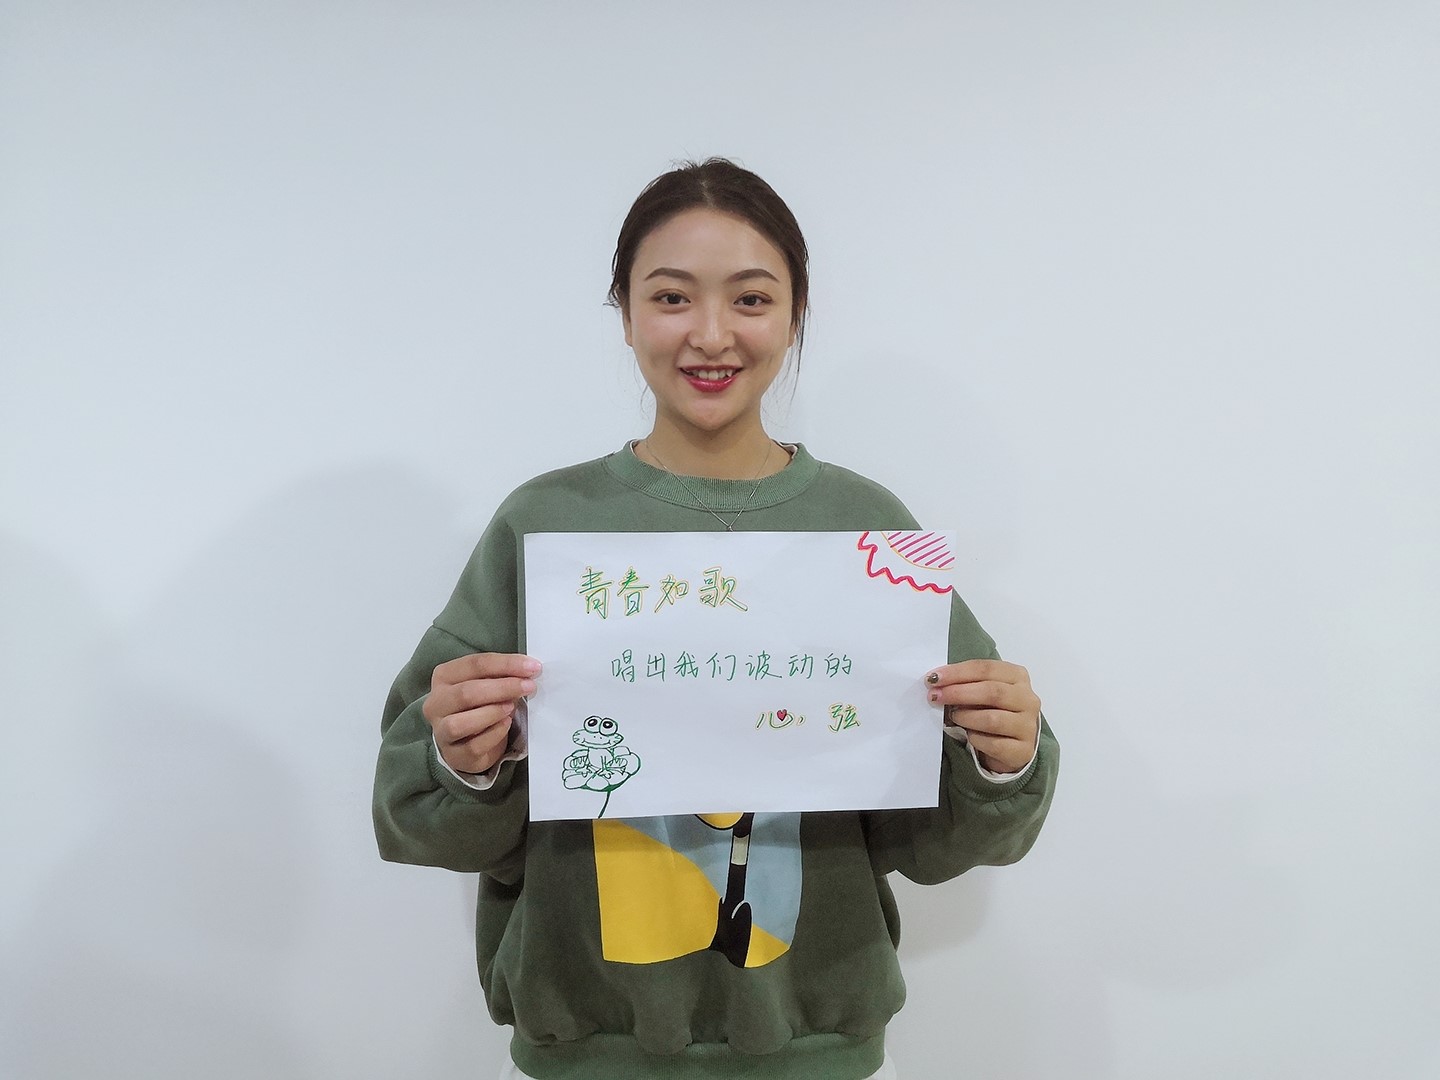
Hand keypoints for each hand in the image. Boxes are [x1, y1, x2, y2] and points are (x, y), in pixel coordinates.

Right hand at [423, 653, 539, 774]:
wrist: (467, 742)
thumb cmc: (478, 706)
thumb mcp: (487, 684)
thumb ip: (502, 676)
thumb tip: (527, 671)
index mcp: (444, 677)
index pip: (474, 664)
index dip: (506, 664)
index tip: (532, 667)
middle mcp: (436, 703)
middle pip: (466, 692)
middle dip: (502, 687)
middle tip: (529, 687)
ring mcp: (441, 731)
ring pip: (460, 723)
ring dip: (491, 712)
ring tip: (512, 707)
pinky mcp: (453, 755)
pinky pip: (473, 746)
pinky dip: (494, 733)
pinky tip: (506, 724)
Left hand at [925, 659, 1040, 773]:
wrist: (1011, 747)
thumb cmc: (993, 713)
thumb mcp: (982, 693)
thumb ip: (966, 684)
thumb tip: (937, 684)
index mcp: (1017, 677)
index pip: (986, 668)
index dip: (957, 672)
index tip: (933, 678)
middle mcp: (1027, 699)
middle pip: (992, 691)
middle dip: (958, 692)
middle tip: (936, 696)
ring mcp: (1028, 726)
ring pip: (993, 719)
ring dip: (966, 717)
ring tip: (953, 717)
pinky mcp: (1023, 751)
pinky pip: (994, 744)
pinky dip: (976, 739)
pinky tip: (968, 736)